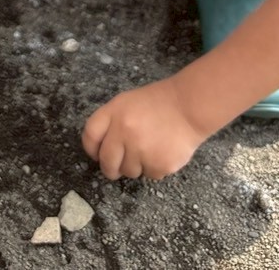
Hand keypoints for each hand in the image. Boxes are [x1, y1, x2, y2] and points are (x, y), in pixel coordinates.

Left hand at [82, 78, 207, 179]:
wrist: (188, 106)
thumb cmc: (156, 103)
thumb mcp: (127, 103)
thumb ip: (112, 122)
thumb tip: (100, 150)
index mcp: (114, 112)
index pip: (90, 136)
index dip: (92, 149)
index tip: (97, 154)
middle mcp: (124, 132)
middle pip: (107, 162)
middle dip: (110, 168)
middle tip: (118, 166)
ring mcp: (141, 150)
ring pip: (128, 172)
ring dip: (135, 166)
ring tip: (149, 149)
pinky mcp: (158, 165)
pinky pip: (149, 175)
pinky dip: (154, 168)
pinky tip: (162, 152)